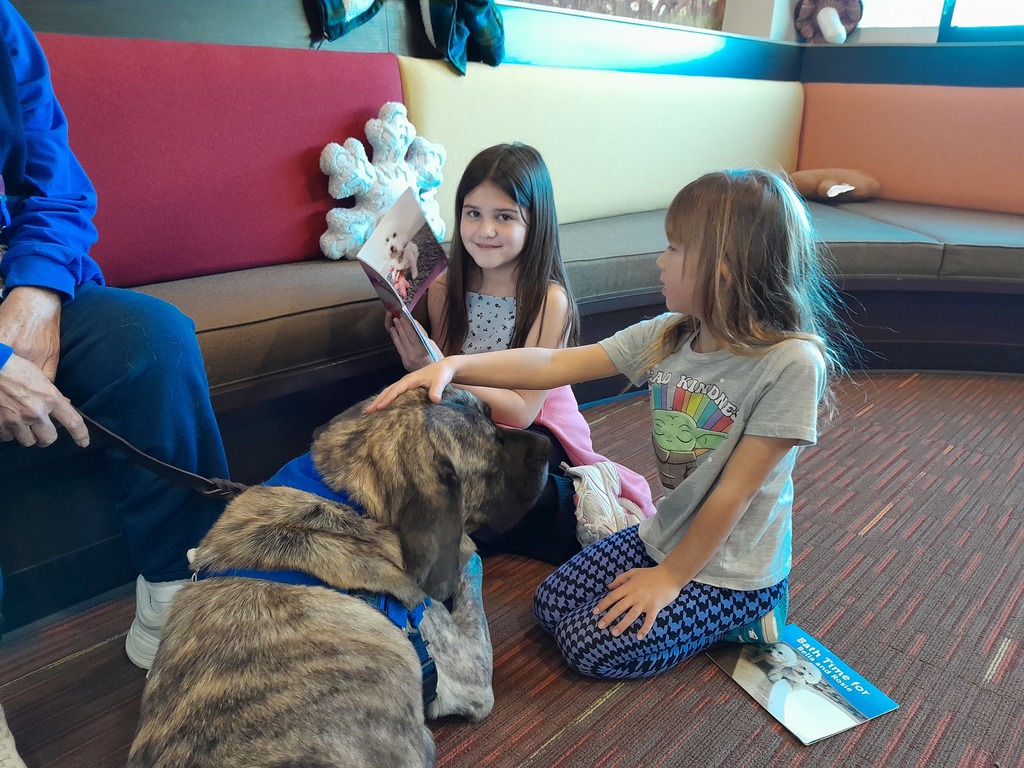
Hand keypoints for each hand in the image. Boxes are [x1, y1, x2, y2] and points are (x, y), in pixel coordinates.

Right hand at [0, 286, 88, 446]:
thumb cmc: (14, 367)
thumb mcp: (40, 377)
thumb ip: (52, 394)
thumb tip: (65, 405)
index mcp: (50, 398)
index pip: (73, 422)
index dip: (81, 435)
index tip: (83, 442)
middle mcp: (35, 412)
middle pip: (48, 439)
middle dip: (46, 437)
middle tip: (43, 431)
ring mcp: (16, 420)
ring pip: (28, 441)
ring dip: (27, 435)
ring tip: (23, 424)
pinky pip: (8, 437)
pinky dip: (9, 432)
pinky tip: (8, 422)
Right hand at [367, 359, 457, 411]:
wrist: (446, 368)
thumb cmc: (442, 374)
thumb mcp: (441, 381)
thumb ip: (437, 389)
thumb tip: (435, 400)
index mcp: (410, 379)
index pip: (396, 390)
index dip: (388, 398)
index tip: (379, 407)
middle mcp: (406, 381)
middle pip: (388, 390)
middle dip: (378, 400)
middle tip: (367, 411)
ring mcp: (406, 384)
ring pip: (389, 392)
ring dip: (380, 400)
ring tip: (370, 410)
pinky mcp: (409, 388)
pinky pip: (394, 393)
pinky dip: (386, 399)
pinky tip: (383, 407)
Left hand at [385, 312, 440, 370]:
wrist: (435, 376)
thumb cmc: (437, 360)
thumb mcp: (432, 345)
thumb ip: (422, 335)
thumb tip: (414, 324)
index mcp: (421, 351)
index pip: (412, 335)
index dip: (407, 325)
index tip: (403, 317)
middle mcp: (413, 356)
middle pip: (404, 338)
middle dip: (400, 326)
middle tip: (397, 316)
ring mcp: (407, 360)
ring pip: (400, 342)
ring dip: (396, 331)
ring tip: (394, 322)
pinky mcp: (405, 362)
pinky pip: (399, 348)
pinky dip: (396, 339)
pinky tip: (394, 333)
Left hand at [593, 565, 682, 639]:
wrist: (670, 575)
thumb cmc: (651, 573)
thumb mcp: (633, 572)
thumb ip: (620, 579)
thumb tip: (608, 586)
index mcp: (629, 586)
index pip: (612, 596)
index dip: (603, 604)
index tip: (595, 612)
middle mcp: (635, 595)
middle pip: (619, 608)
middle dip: (609, 617)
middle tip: (600, 626)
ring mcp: (645, 602)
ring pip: (631, 615)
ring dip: (622, 625)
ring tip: (614, 633)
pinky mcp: (655, 607)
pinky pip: (649, 620)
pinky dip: (644, 629)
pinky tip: (639, 637)